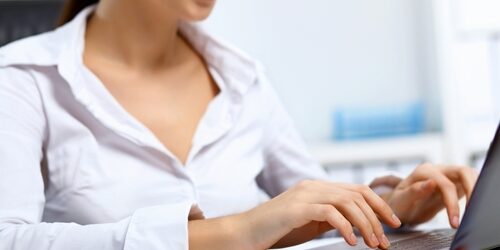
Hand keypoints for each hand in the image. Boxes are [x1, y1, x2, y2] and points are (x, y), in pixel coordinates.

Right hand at [239, 180, 401, 248]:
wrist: (245, 233)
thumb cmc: (277, 230)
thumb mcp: (310, 222)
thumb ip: (330, 217)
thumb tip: (356, 224)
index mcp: (317, 188)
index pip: (356, 190)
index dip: (379, 205)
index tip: (392, 224)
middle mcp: (313, 186)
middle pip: (357, 194)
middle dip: (377, 217)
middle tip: (384, 241)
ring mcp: (304, 195)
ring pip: (347, 202)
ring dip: (365, 225)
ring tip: (372, 244)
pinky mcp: (296, 208)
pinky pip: (330, 213)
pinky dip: (346, 227)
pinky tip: (351, 241)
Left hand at [376, 163, 478, 227]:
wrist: (401, 205)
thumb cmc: (398, 203)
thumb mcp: (400, 200)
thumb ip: (414, 191)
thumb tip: (431, 182)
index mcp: (423, 172)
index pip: (445, 184)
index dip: (452, 203)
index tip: (454, 222)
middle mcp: (437, 170)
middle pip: (463, 171)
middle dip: (472, 190)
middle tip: (473, 212)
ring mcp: (447, 174)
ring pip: (469, 174)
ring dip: (476, 189)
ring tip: (474, 211)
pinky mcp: (454, 182)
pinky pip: (470, 182)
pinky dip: (476, 192)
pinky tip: (473, 208)